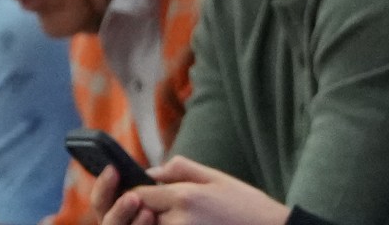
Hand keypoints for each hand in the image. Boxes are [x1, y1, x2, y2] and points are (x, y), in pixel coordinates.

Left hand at [114, 158, 290, 224]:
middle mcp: (180, 221)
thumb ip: (180, 170)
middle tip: (158, 206)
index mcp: (184, 197)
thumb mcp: (216, 178)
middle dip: (147, 210)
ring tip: (178, 215)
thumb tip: (151, 172)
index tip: (146, 194)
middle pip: (144, 215)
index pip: (139, 195)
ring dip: (158, 222)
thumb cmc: (248, 205)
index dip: (139, 194)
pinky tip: (190, 224)